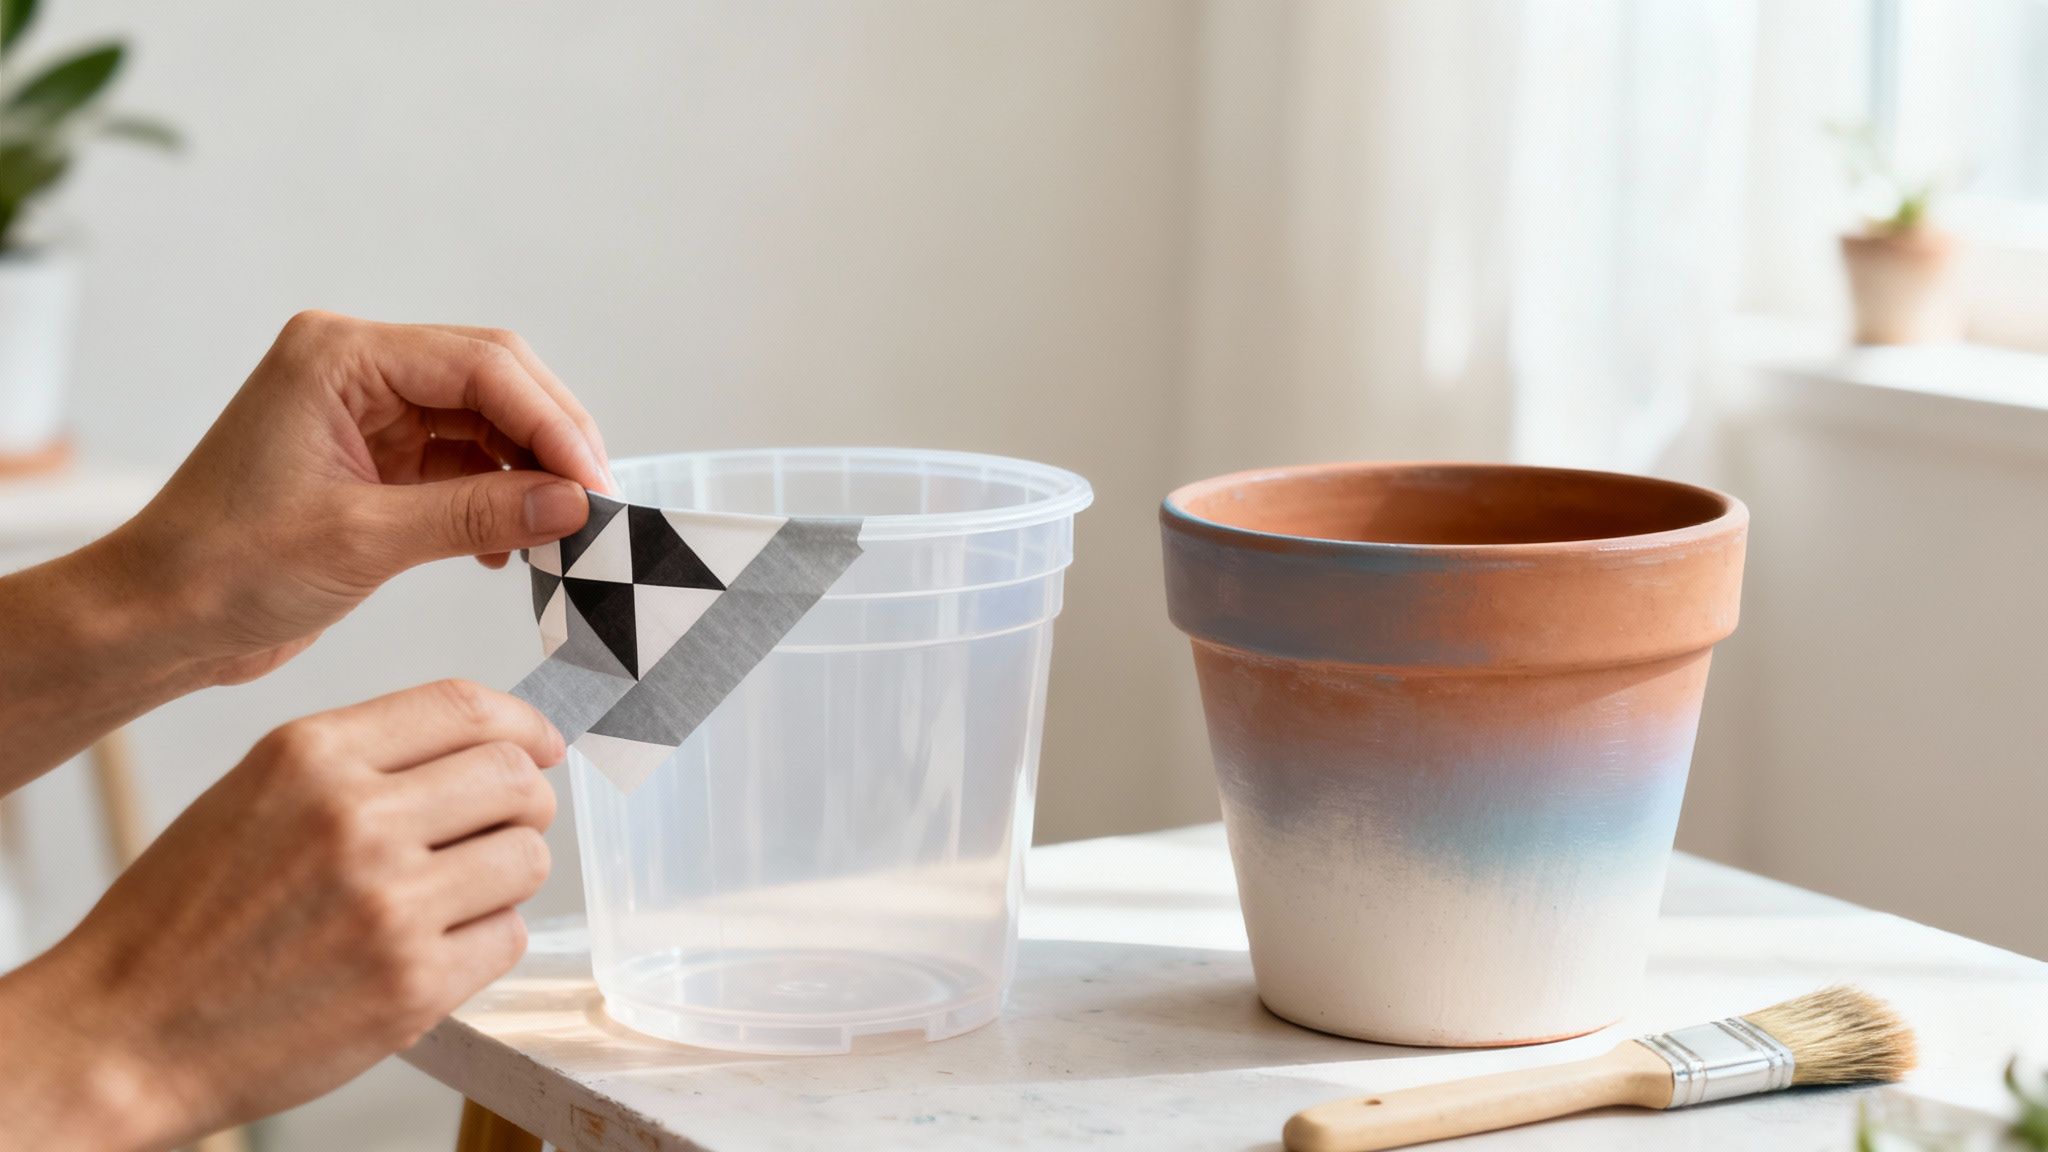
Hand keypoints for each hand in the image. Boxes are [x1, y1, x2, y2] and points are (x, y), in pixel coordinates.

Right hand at [0, 680, 561, 1149]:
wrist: (124, 1034)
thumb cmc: (187, 919)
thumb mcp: (255, 796)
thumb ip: (362, 763)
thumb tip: (486, 746)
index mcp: (311, 756)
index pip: (465, 707)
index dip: (523, 724)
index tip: (542, 745)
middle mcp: (356, 819)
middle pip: (514, 779)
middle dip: (524, 802)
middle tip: (503, 828)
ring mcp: (390, 904)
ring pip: (526, 857)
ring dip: (506, 875)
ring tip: (453, 896)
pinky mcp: (413, 985)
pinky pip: (507, 936)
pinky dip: (485, 941)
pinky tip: (432, 949)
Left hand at [117, 311, 614, 685]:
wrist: (158, 621)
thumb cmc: (226, 569)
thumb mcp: (364, 540)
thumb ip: (477, 513)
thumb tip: (575, 503)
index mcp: (340, 356)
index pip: (482, 365)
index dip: (552, 422)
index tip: (597, 485)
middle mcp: (358, 370)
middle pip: (494, 384)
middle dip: (551, 444)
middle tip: (598, 507)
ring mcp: (369, 414)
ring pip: (487, 426)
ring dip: (530, 476)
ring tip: (564, 534)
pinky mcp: (377, 461)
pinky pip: (464, 466)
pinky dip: (498, 502)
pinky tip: (511, 548)